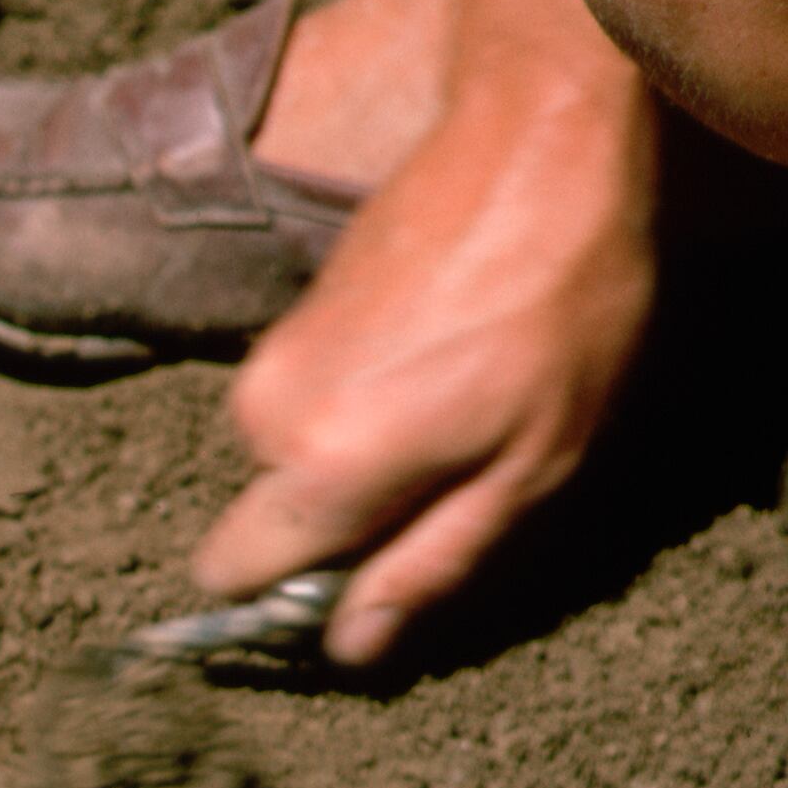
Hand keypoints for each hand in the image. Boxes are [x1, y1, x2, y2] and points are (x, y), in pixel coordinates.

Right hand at [191, 65, 658, 665]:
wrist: (535, 142)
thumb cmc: (559, 304)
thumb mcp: (530, 463)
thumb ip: (428, 561)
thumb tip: (351, 644)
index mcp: (320, 465)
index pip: (228, 576)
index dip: (289, 596)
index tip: (364, 575)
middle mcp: (265, 416)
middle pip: (268, 520)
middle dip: (340, 519)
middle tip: (452, 470)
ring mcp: (267, 360)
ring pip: (287, 463)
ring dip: (355, 458)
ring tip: (455, 402)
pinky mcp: (285, 320)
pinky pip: (302, 406)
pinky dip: (356, 406)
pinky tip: (437, 359)